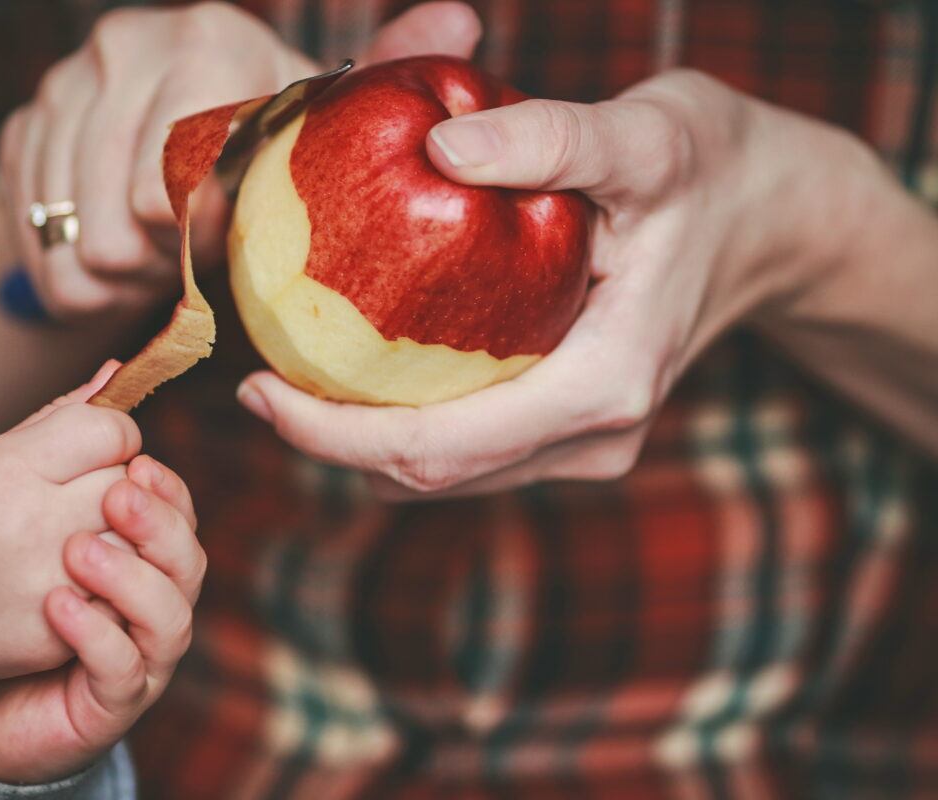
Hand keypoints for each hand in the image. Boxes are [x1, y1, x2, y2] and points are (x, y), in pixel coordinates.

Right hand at [0, 1, 483, 319]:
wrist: (175, 177)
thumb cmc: (270, 153)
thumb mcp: (329, 121)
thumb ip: (386, 74)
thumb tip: (464, 18)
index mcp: (202, 39)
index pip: (179, 179)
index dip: (203, 233)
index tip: (228, 230)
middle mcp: (121, 46)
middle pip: (120, 222)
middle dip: (159, 260)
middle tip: (191, 246)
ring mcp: (58, 87)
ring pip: (74, 241)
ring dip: (122, 271)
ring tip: (158, 248)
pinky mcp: (17, 134)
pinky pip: (35, 246)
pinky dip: (74, 276)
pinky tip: (115, 251)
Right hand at [0, 360, 144, 677]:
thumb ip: (64, 415)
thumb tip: (118, 371)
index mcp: (9, 469)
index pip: (112, 433)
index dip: (115, 438)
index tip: (97, 452)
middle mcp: (28, 525)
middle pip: (127, 488)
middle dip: (119, 489)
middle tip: (85, 500)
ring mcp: (43, 583)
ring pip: (136, 545)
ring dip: (123, 541)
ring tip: (86, 541)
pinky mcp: (55, 633)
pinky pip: (123, 600)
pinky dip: (113, 589)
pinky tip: (83, 583)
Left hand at [0, 458, 203, 784]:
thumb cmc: (3, 582)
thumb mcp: (33, 499)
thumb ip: (70, 440)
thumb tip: (110, 373)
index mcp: (143, 557)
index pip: (181, 516)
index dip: (167, 491)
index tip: (134, 461)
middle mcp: (154, 605)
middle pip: (190, 562)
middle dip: (159, 527)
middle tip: (115, 498)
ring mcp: (140, 655)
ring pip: (171, 617)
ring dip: (132, 579)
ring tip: (78, 552)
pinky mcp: (110, 699)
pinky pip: (122, 667)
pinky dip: (97, 634)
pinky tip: (56, 604)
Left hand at [238, 68, 865, 496]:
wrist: (774, 216)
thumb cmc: (715, 169)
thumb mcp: (648, 134)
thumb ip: (553, 140)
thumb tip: (438, 143)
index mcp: (603, 386)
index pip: (440, 444)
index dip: (335, 432)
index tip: (259, 386)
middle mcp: (593, 438)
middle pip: (430, 474)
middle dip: (329, 441)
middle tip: (255, 379)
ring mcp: (584, 444)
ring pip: (446, 471)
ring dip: (360, 438)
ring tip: (291, 373)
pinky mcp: (573, 430)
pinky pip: (469, 449)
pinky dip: (402, 423)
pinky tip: (360, 370)